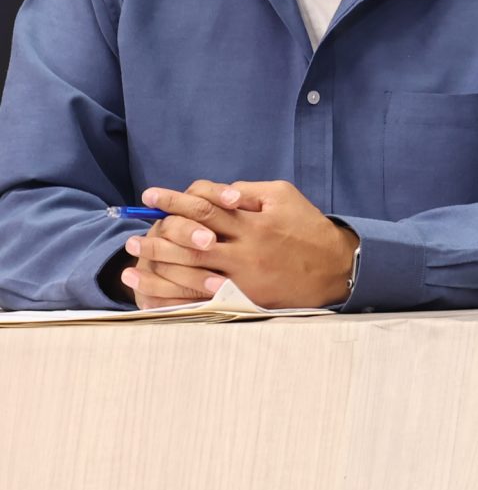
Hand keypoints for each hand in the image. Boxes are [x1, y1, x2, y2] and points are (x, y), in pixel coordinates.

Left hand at [129, 181, 356, 309]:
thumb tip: (215, 193)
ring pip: (190, 270)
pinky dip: (173, 296)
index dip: (173, 201)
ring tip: (132, 262)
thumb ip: (248, 191)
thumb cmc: (306, 227)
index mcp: (252, 221)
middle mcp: (244, 249)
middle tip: (132, 236)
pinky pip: (201, 298)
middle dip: (158, 237)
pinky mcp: (243, 297)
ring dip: (157, 266)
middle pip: (190, 241)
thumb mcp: (283, 196)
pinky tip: (150, 293)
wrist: (335, 267)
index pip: (204, 207)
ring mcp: (242, 276)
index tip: (149, 196)